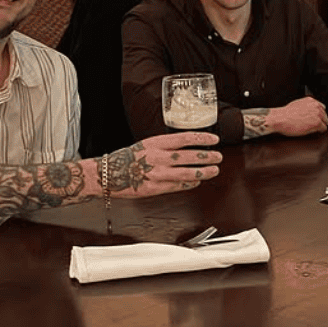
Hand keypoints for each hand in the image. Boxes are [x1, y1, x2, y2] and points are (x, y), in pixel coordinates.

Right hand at [106, 133, 221, 196]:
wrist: (109, 173)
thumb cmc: (128, 158)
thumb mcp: (147, 144)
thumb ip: (166, 146)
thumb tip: (188, 147)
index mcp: (156, 143)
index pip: (185, 138)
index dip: (202, 138)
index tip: (214, 139)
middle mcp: (158, 158)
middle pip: (189, 156)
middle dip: (207, 157)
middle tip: (218, 156)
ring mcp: (158, 174)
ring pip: (187, 173)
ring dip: (203, 172)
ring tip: (214, 170)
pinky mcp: (156, 188)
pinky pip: (178, 186)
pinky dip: (190, 184)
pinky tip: (196, 181)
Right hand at [266, 97, 327, 137]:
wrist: (280, 119)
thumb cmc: (286, 114)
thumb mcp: (297, 104)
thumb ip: (306, 106)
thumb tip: (309, 111)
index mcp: (311, 101)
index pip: (322, 108)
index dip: (318, 115)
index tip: (315, 118)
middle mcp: (316, 106)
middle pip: (325, 115)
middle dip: (320, 120)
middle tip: (313, 125)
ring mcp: (317, 114)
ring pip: (325, 122)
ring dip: (320, 125)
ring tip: (312, 128)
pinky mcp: (317, 123)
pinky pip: (323, 129)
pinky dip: (319, 131)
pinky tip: (313, 131)